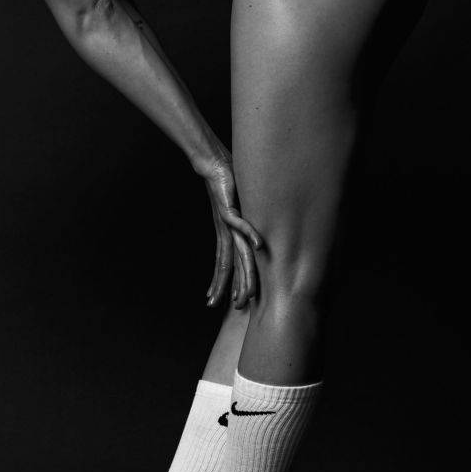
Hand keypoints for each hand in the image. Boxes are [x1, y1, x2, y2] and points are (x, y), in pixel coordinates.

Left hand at [200, 152, 263, 309]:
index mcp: (224, 235)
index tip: (224, 303)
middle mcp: (224, 232)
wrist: (211, 164)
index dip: (224, 284)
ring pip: (236, 253)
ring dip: (244, 273)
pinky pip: (241, 223)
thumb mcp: (236, 208)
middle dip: (229, 287)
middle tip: (229, 307)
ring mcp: (226, 222)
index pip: (224, 265)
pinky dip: (250, 233)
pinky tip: (259, 245)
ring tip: (247, 292)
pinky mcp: (228, 208)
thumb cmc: (226, 184)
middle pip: (228, 265)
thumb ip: (244, 222)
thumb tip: (254, 235)